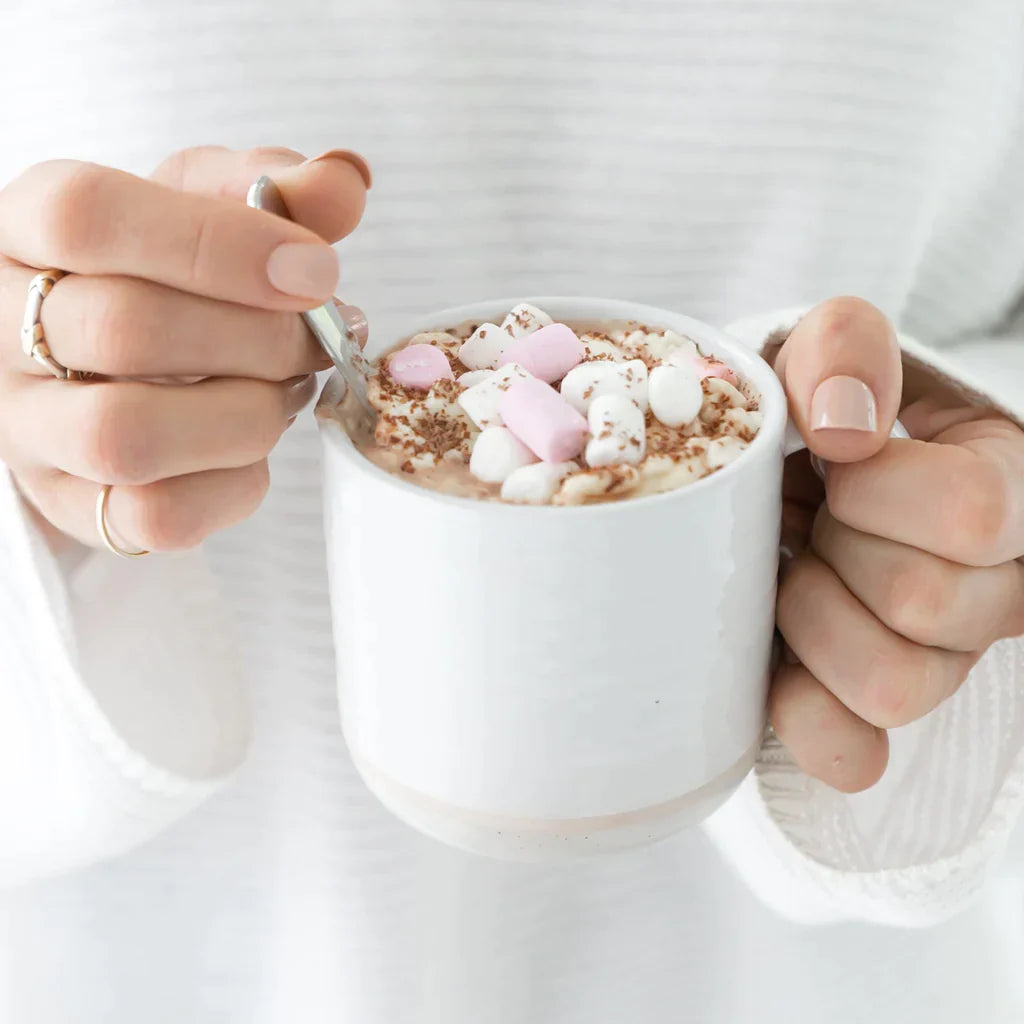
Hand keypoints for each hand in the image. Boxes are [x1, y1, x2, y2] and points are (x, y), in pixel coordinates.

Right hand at [0, 145, 369, 550]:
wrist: (107, 357)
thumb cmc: (159, 273)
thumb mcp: (204, 206)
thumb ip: (273, 188)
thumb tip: (343, 182)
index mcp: (24, 228)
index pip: (85, 216)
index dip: (218, 244)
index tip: (316, 269)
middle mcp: (0, 328)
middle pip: (126, 330)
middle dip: (260, 338)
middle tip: (318, 337)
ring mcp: (26, 426)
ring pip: (127, 436)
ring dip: (248, 415)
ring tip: (285, 390)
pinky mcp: (70, 504)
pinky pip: (157, 516)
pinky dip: (236, 484)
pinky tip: (252, 447)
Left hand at [768, 297, 1023, 791]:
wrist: (789, 468)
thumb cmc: (819, 410)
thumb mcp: (828, 350)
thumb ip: (844, 350)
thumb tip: (840, 427)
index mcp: (1008, 492)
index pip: (976, 514)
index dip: (875, 490)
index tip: (833, 460)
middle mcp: (996, 590)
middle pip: (923, 603)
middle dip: (833, 548)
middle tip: (808, 517)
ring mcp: (940, 662)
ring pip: (891, 685)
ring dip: (811, 622)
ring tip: (792, 573)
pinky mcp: (872, 713)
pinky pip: (851, 754)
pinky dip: (801, 714)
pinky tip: (777, 663)